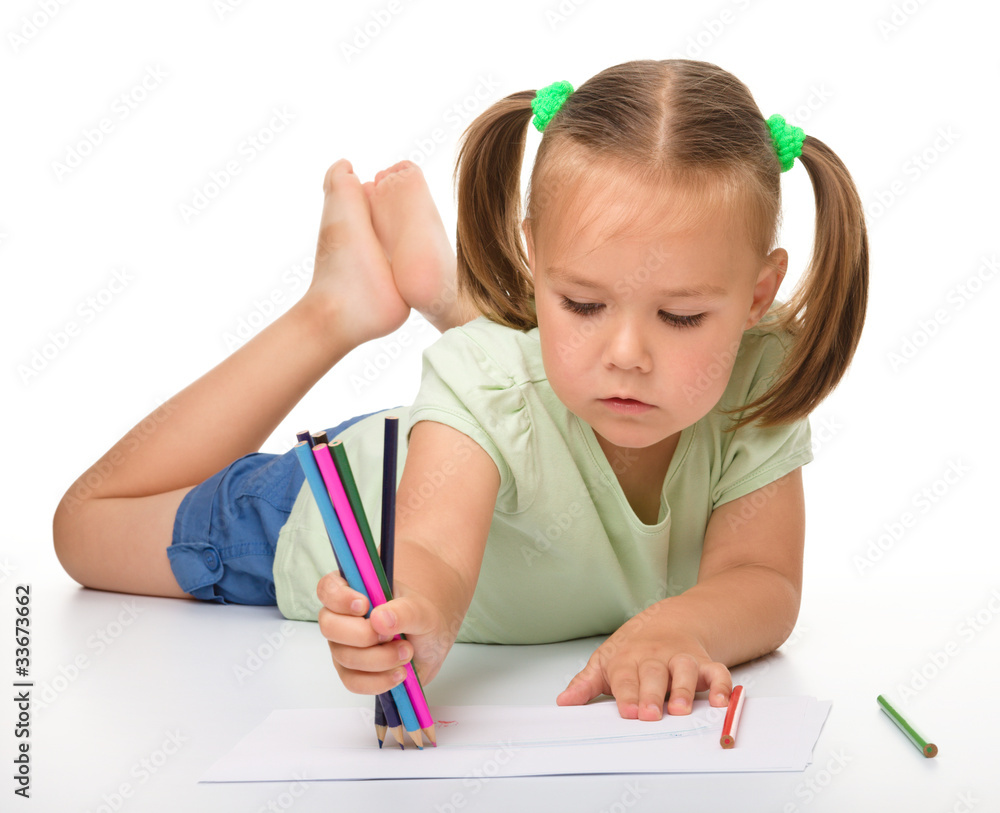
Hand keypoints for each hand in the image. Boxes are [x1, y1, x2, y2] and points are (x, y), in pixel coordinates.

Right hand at [316, 571, 451, 694]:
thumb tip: (379, 619)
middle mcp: (341, 617)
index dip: (340, 598)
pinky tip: (399, 673)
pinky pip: (353, 681)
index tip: (364, 606)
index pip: (329, 588)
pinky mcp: (350, 672)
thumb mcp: (422, 611)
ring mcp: (342, 646)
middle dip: (363, 635)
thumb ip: (404, 611)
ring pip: (344, 656)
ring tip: (406, 652)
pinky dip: (379, 680)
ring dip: (380, 659)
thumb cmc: (420, 620)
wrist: (430, 647)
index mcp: (354, 590)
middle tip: (392, 636)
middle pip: (329, 626)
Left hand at [556, 608, 732, 719]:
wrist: (668, 622)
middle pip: (654, 674)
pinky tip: (722, 702)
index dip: (627, 694)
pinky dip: (723, 686)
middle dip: (652, 695)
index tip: (628, 711)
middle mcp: (655, 657)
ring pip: (684, 670)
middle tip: (650, 715)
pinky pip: (717, 672)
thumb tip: (564, 701)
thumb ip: (586, 683)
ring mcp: (681, 659)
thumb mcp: (605, 662)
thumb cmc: (633, 649)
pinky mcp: (704, 664)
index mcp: (628, 659)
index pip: (626, 677)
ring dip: (684, 689)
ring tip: (680, 709)